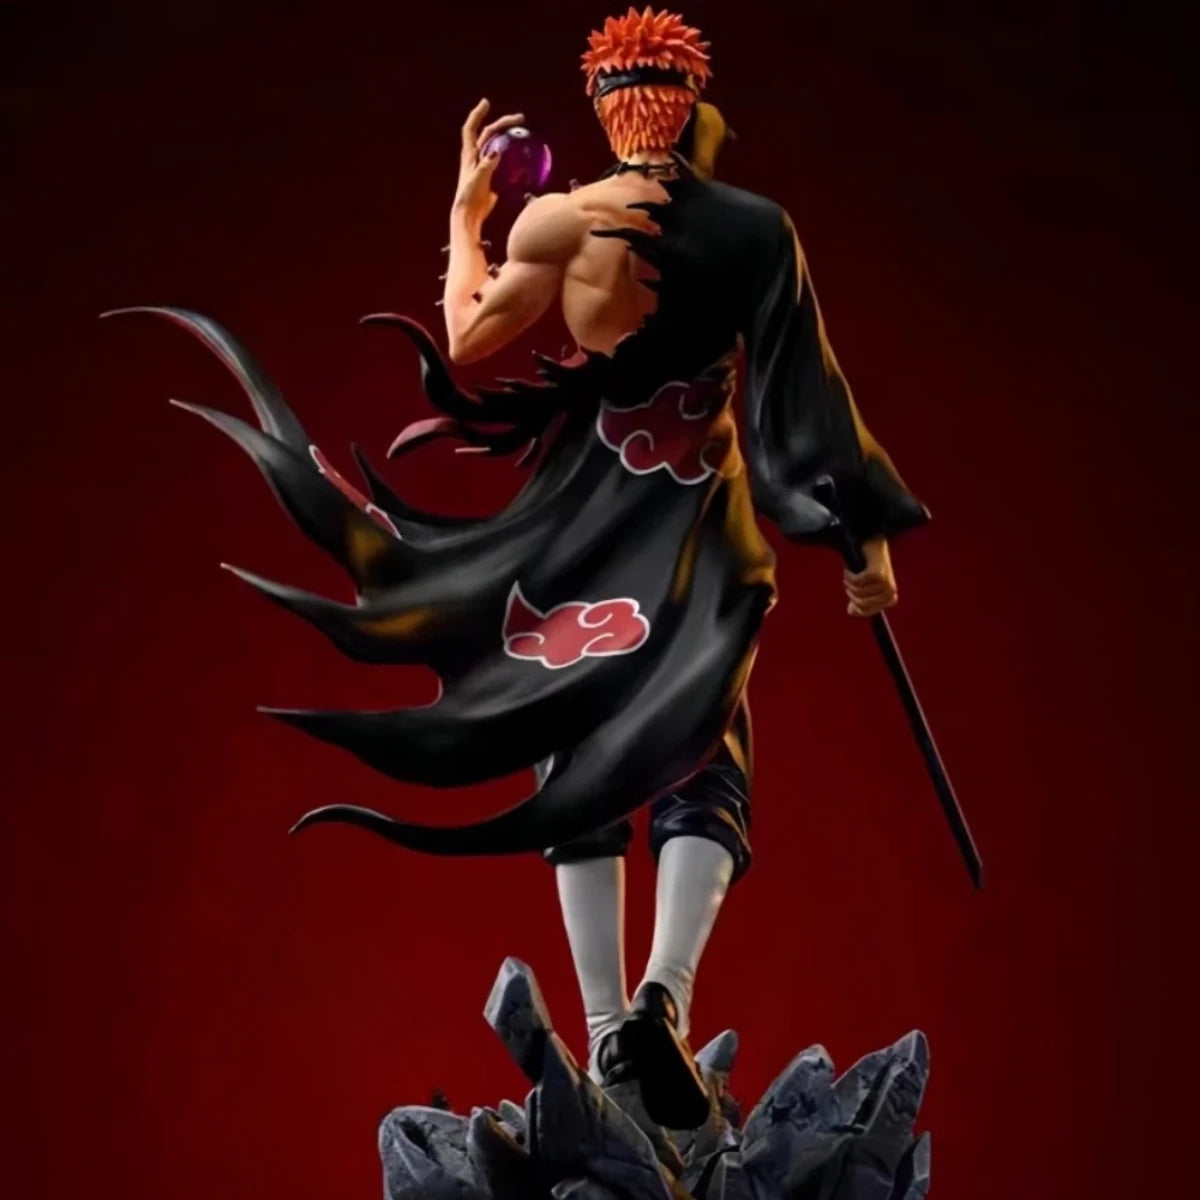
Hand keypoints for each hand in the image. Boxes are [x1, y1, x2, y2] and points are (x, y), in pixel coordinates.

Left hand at [454, 98, 523, 224]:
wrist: (470, 214)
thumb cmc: (470, 197)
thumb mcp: (478, 179)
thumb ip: (487, 165)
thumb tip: (498, 151)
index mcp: (469, 154)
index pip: (471, 128)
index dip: (478, 114)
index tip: (486, 103)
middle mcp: (477, 156)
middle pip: (490, 133)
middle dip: (503, 123)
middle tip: (520, 119)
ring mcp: (485, 165)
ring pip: (499, 146)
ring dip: (510, 137)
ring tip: (524, 133)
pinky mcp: (492, 175)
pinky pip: (505, 162)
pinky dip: (514, 157)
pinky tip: (527, 157)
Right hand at [844, 537, 897, 616]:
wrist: (875, 544)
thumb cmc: (870, 566)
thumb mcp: (866, 587)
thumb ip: (860, 600)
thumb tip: (850, 612)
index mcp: (890, 599)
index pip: (868, 612)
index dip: (856, 607)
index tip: (850, 599)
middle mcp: (891, 592)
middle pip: (863, 603)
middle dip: (851, 595)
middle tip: (847, 585)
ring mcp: (885, 583)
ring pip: (859, 592)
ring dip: (849, 584)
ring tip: (847, 577)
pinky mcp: (877, 574)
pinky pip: (857, 581)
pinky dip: (849, 576)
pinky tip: (847, 571)